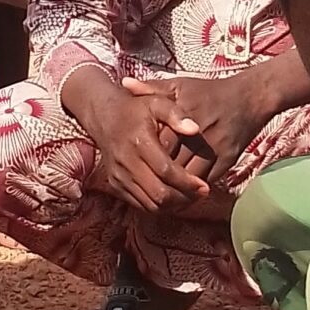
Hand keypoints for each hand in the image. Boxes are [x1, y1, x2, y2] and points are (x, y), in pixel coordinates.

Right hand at [80, 92, 209, 212]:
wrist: (105, 118)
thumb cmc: (137, 110)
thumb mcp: (157, 103)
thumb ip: (176, 114)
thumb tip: (195, 130)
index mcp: (139, 142)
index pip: (166, 171)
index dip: (187, 182)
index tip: (204, 186)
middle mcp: (126, 163)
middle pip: (159, 193)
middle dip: (184, 198)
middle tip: (201, 194)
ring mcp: (119, 177)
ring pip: (150, 205)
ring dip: (173, 205)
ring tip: (190, 197)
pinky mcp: (115, 186)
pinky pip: (140, 205)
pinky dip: (159, 206)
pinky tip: (173, 197)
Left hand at [123, 71, 274, 185]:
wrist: (249, 98)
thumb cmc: (208, 92)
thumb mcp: (180, 85)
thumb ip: (151, 88)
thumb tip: (124, 84)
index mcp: (182, 114)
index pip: (159, 143)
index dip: (146, 157)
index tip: (134, 165)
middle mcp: (198, 132)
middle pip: (172, 163)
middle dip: (157, 177)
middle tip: (142, 188)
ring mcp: (214, 148)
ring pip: (188, 177)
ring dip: (174, 189)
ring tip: (159, 198)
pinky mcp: (227, 160)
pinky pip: (206, 181)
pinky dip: (192, 191)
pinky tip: (180, 196)